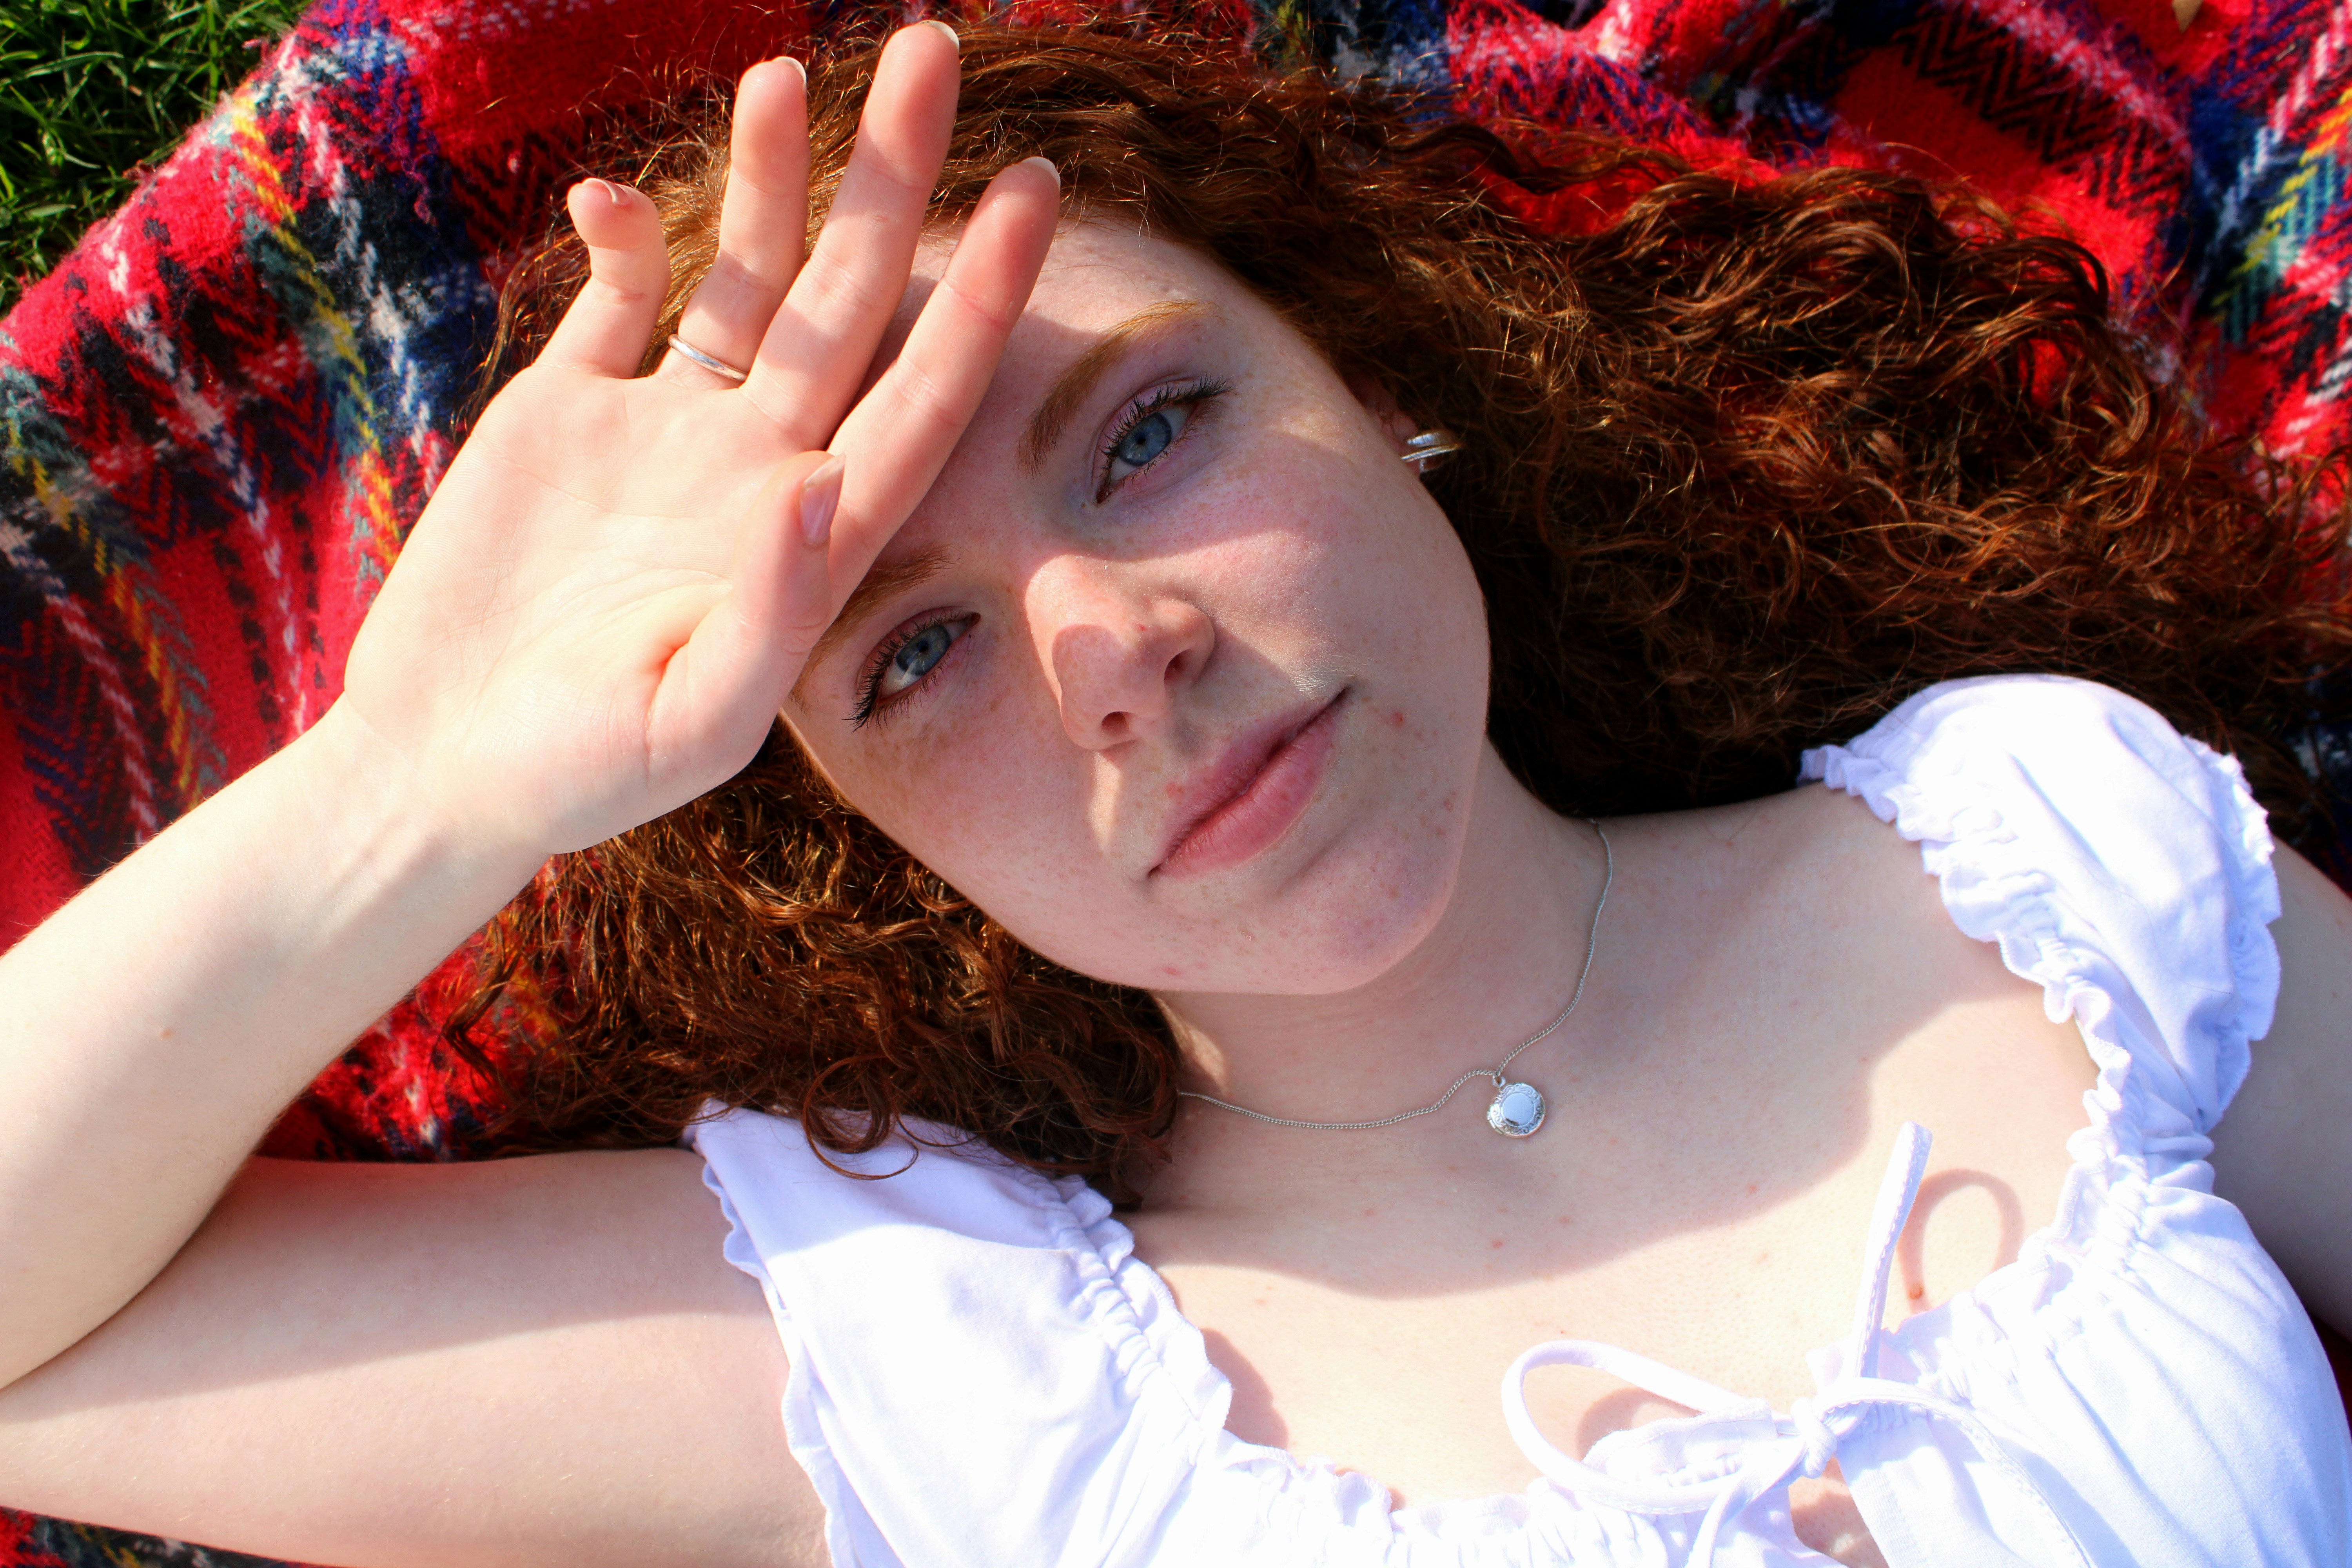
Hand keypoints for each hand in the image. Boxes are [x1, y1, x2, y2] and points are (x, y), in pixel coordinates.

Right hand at [340, 23, 1055, 859]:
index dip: (983, 298)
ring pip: (744, 278)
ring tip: (788, 75)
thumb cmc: (573, 776)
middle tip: (935, 54)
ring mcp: (665, 432)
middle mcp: (755, 465)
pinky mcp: (566, 413)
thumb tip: (822, 481)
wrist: (438, 767)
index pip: (923, 394)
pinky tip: (616, 201)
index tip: (1038, 195)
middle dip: (893, 182)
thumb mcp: (686, 724)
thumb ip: (772, 612)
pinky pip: (618, 297)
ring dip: (769, 180)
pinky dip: (623, 239)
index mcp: (808, 537)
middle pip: (849, 301)